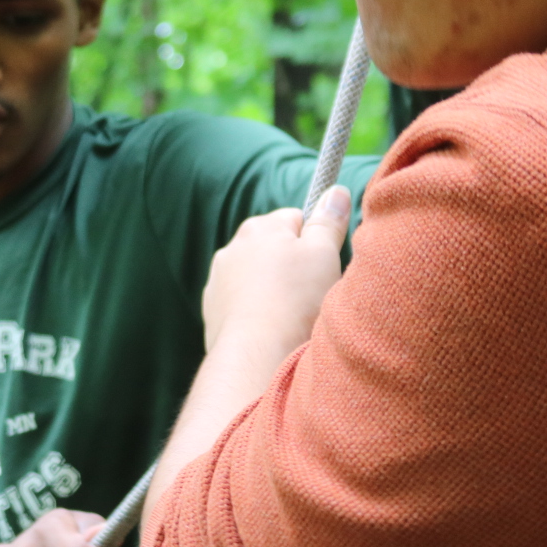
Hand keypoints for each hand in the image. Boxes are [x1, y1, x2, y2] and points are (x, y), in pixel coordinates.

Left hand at [202, 186, 350, 357]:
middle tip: (311, 294)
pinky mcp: (212, 312)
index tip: (324, 265)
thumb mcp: (324, 253)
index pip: (296, 220)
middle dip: (292, 267)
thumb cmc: (295, 301)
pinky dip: (256, 313)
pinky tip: (271, 330)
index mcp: (260, 227)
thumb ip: (328, 220)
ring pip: (257, 278)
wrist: (256, 355)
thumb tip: (334, 191)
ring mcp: (218, 281)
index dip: (316, 242)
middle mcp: (232, 248)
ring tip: (292, 317)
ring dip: (273, 291)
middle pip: (274, 249)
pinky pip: (243, 305)